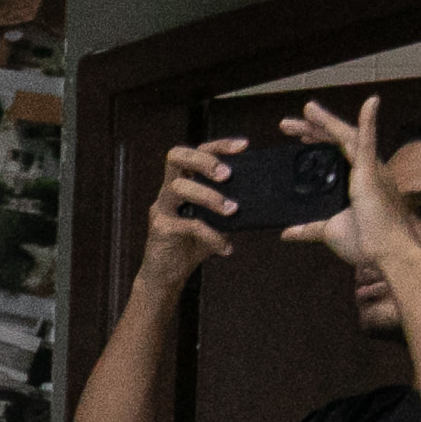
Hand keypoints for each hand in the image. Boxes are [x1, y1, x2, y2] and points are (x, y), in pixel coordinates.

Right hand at [140, 134, 245, 281]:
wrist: (166, 276)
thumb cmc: (192, 245)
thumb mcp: (215, 221)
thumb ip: (227, 206)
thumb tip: (259, 196)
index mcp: (182, 184)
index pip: (196, 152)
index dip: (218, 145)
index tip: (244, 146)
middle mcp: (168, 192)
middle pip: (176, 157)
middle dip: (205, 161)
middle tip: (227, 175)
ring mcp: (162, 210)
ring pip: (179, 188)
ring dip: (209, 197)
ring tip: (231, 209)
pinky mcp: (161, 230)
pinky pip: (189, 226)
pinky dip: (212, 236)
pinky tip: (226, 248)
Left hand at [285, 98, 418, 286]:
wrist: (385, 253)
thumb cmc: (366, 243)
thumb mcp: (329, 231)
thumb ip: (309, 228)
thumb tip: (288, 232)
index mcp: (355, 182)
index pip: (333, 154)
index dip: (315, 142)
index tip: (298, 137)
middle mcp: (365, 171)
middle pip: (336, 141)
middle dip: (312, 130)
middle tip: (286, 124)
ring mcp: (370, 170)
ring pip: (346, 137)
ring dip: (325, 122)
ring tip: (306, 110)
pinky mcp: (371, 174)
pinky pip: (369, 143)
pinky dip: (369, 121)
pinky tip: (371, 102)